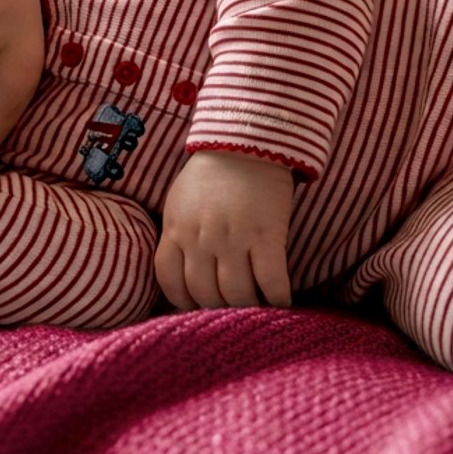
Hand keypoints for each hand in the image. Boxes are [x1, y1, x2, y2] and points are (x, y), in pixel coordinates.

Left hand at [157, 150, 294, 309]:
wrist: (247, 141)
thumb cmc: (210, 174)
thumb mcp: (179, 203)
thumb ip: (177, 237)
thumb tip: (185, 274)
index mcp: (176, 231)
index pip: (170, 283)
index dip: (183, 302)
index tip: (197, 307)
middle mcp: (201, 240)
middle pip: (205, 295)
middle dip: (218, 309)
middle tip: (232, 312)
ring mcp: (234, 240)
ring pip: (237, 295)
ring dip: (248, 307)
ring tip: (257, 309)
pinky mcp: (267, 237)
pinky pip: (271, 281)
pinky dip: (278, 298)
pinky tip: (282, 302)